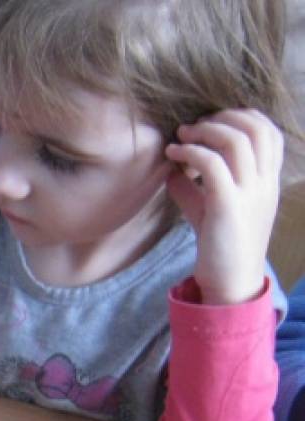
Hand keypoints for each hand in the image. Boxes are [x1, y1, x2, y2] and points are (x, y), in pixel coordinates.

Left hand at [165, 109, 283, 306]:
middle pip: (256, 128)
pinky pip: (213, 165)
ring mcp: (250, 193)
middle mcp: (265, 183)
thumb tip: (171, 169)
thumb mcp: (208, 210)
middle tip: (192, 126)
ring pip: (237, 140)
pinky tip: (172, 156)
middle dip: (222, 118)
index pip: (269, 132)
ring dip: (204, 130)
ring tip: (180, 136)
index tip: (211, 122)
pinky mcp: (228, 206)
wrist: (230, 284)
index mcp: (268, 181)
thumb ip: (194, 187)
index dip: (241, 117)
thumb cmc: (219, 247)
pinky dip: (190, 152)